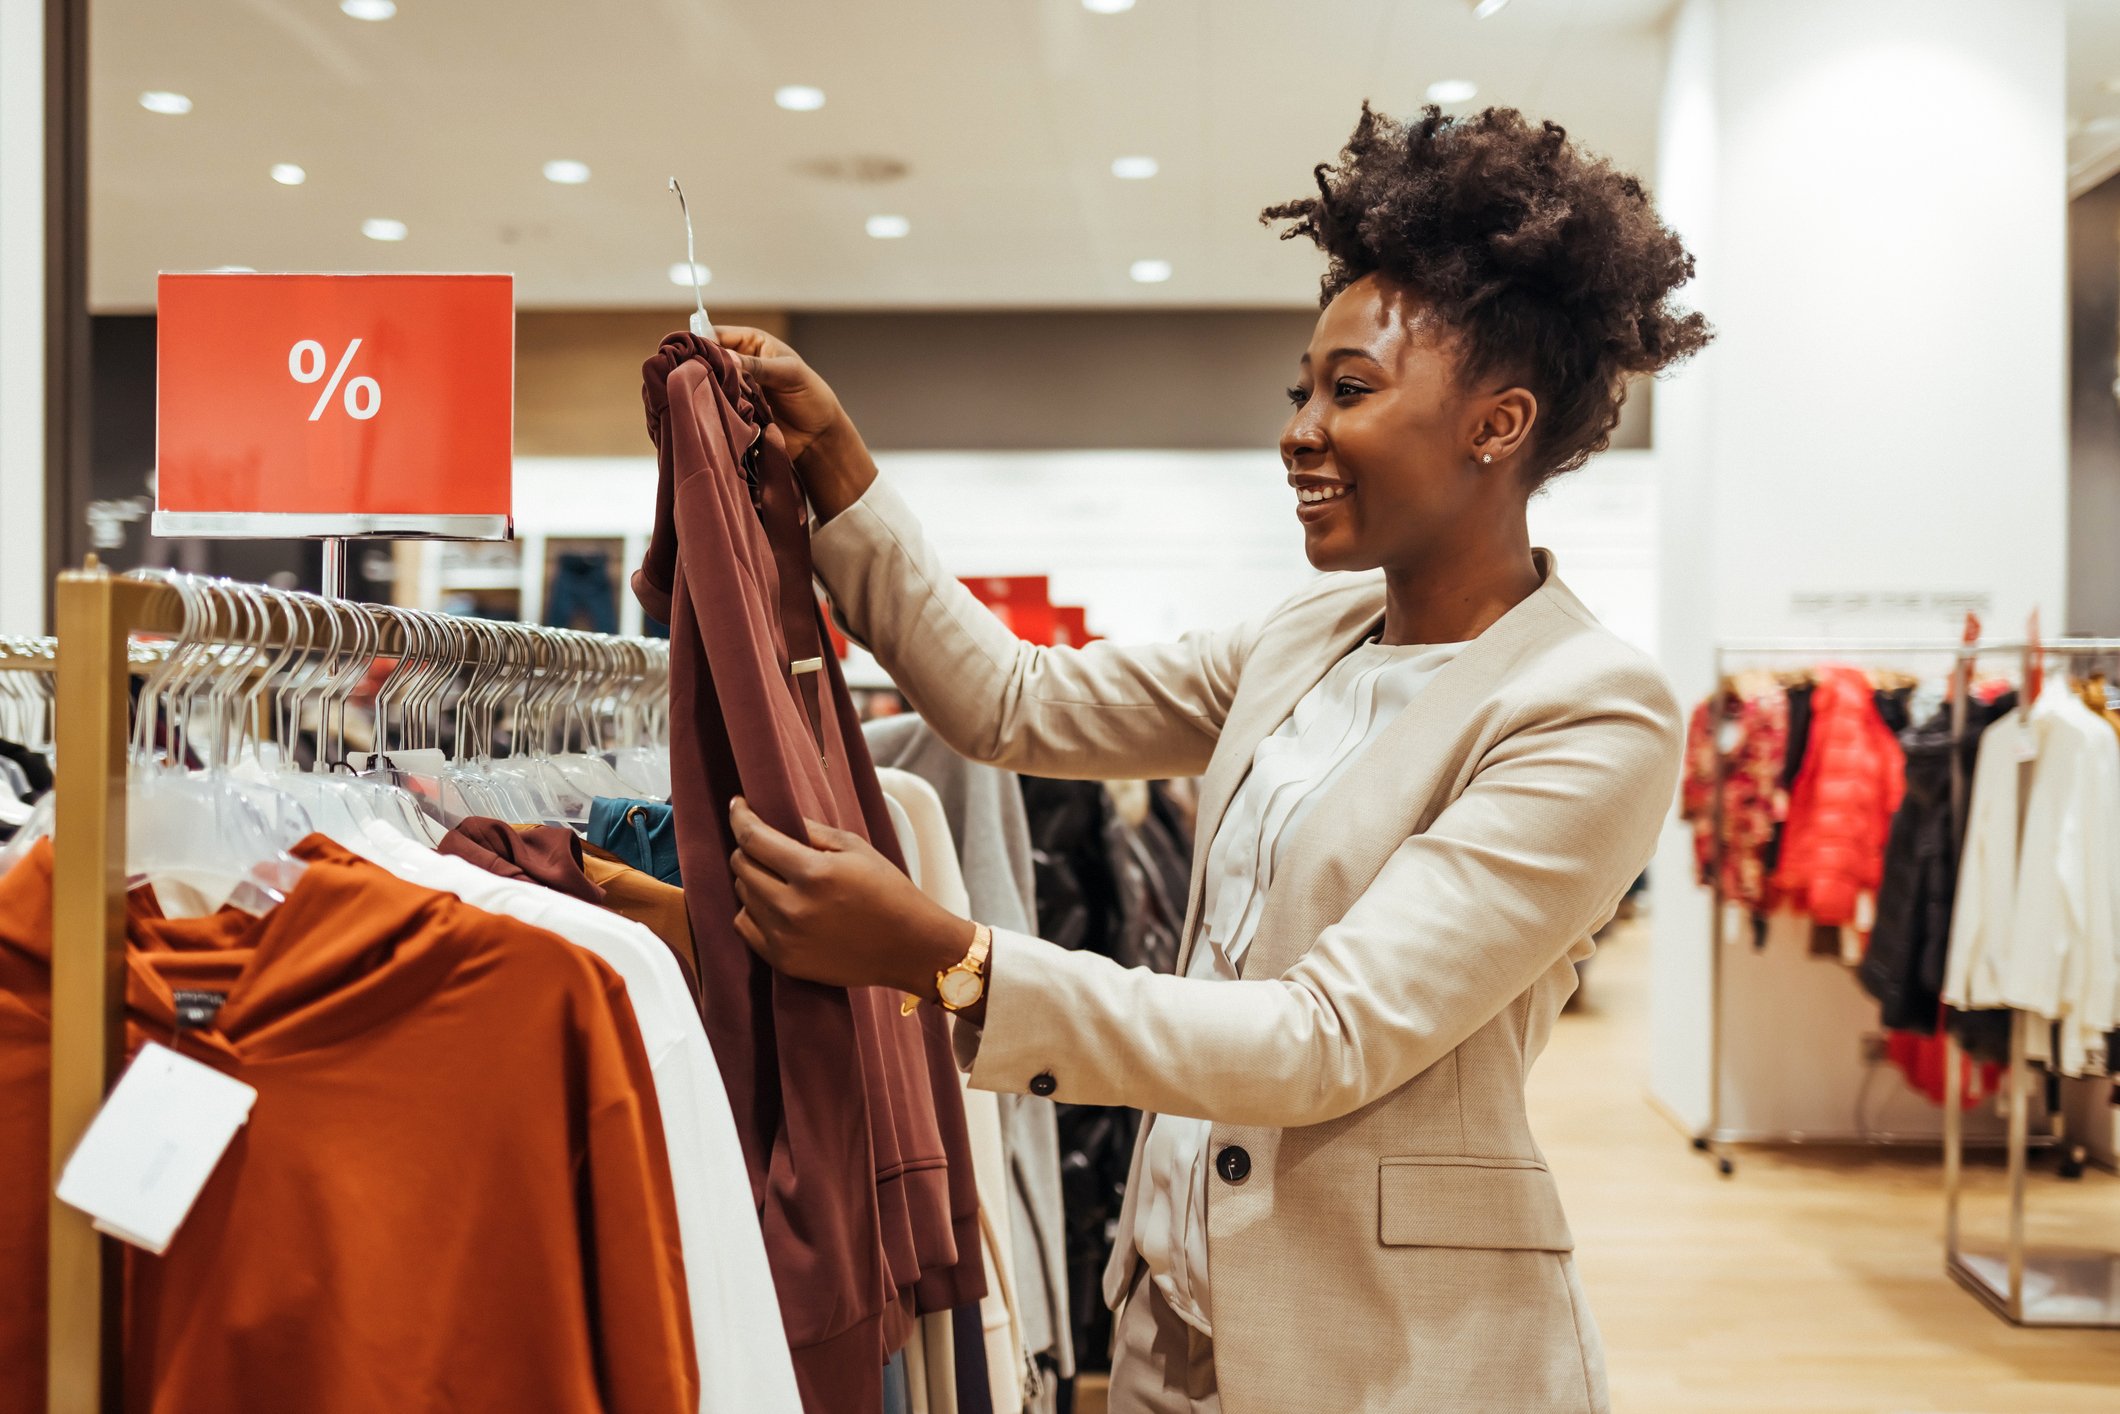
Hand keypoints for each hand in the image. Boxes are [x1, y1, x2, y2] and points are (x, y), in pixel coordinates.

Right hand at [713, 325, 848, 461]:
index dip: (703, 343)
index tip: (695, 356)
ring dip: (710, 391)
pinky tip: (719, 414)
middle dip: (703, 369)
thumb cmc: (812, 396)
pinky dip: (714, 409)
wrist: (818, 435)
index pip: (715, 334)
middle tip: (704, 380)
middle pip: (707, 359)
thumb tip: (727, 358)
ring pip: (709, 384)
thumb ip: (759, 366)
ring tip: (716, 399)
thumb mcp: (789, 374)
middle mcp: (739, 362)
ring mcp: (734, 387)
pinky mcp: (733, 410)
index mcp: (751, 342)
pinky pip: (715, 406)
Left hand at [728, 796, 974, 997]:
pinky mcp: (784, 960)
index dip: (740, 817)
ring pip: (743, 894)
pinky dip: (752, 909)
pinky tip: (773, 903)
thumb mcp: (856, 848)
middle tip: (764, 842)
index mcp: (813, 873)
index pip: (754, 838)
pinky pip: (745, 925)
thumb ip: (812, 831)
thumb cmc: (888, 892)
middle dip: (748, 847)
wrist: (909, 947)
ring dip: (753, 878)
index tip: (738, 805)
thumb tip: (775, 817)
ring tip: (778, 875)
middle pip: (742, 866)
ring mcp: (785, 937)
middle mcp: (793, 907)